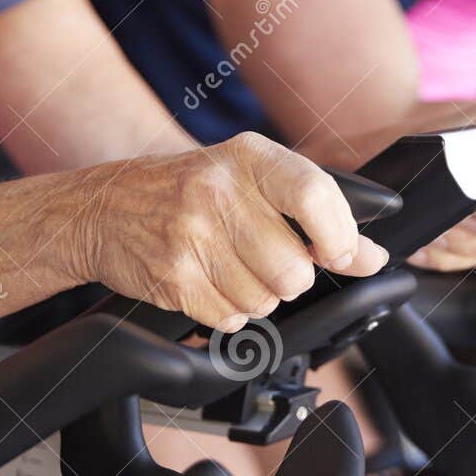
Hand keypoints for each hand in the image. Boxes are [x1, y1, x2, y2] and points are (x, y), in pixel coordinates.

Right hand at [68, 133, 387, 331]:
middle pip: (294, 270)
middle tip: (264, 259)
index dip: (338, 238)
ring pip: (265, 300)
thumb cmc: (189, 191)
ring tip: (229, 267)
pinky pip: (231, 318)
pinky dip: (227, 311)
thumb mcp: (252, 182)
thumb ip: (318, 214)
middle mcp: (217, 190)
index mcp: (249, 157)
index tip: (336, 254)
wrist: (103, 208)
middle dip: (290, 278)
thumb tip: (373, 257)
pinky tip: (207, 281)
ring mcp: (190, 235)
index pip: (316, 197)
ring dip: (257, 296)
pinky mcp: (171, 277)